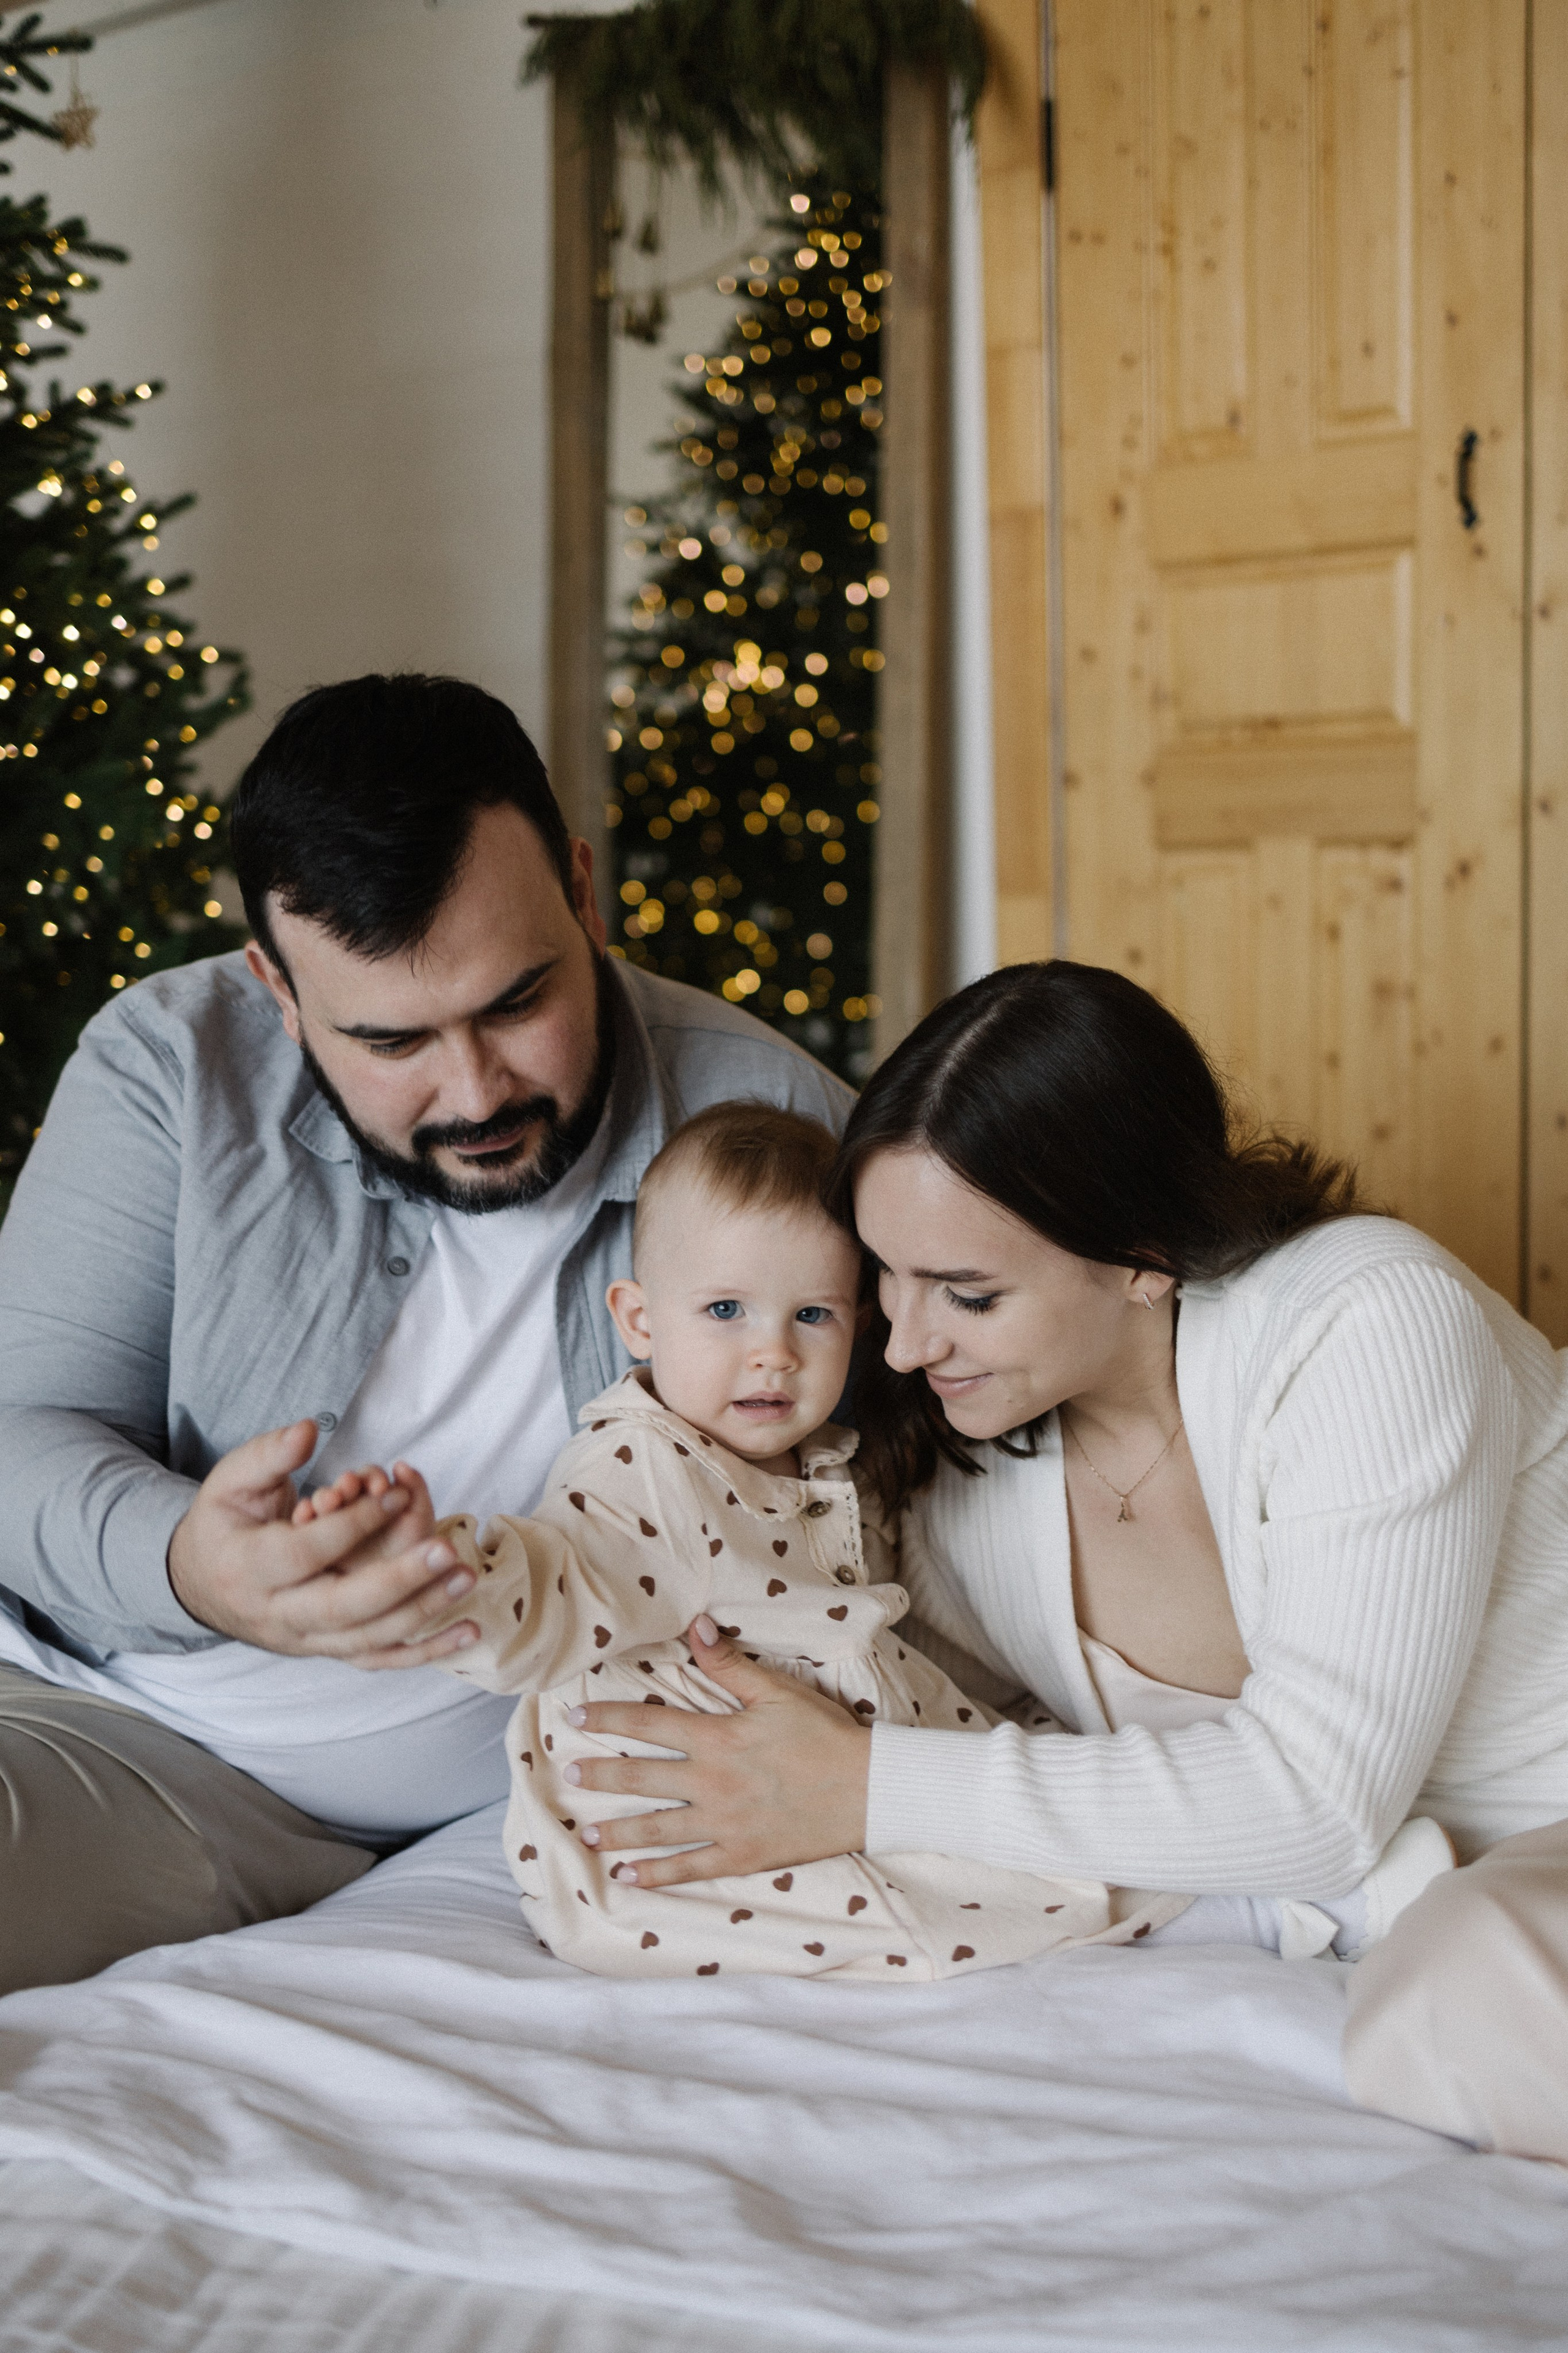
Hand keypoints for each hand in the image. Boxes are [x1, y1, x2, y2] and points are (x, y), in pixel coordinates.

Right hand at [167, 1422, 477, 1668]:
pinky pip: (379, 1659)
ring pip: (366, 1638)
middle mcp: (276, 1614)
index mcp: (249, 1567)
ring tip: (463, 1577)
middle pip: (341, 1607)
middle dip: (398, 1580)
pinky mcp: (326, 1649)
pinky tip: (468, 1632)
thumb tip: (309, 1431)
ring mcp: (304, 1639)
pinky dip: (425, 1651)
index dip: (352, 1525)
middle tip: (445, 1550)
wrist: (200, 1582)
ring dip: (421, 1612)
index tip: (394, 1495)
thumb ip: (269, 1454)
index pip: (306, 1552)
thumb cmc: (223, 1522)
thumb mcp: (231, 1480)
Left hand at [564, 1616, 870, 1886]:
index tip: (575, 1718)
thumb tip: (694, 1624)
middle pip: (641, 1778)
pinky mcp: (740, 1856)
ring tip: (587, 1831)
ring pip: (656, 1829)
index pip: (647, 1724)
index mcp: (717, 1738)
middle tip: (568, 1777)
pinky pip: (688, 1868)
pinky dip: (655, 1875)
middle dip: (601, 1775)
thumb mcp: (778, 1693)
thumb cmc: (825, 1736)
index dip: (607, 1719)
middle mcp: (711, 1783)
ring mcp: (723, 1824)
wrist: (869, 1791)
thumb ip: (729, 1663)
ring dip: (617, 1829)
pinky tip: (628, 1876)